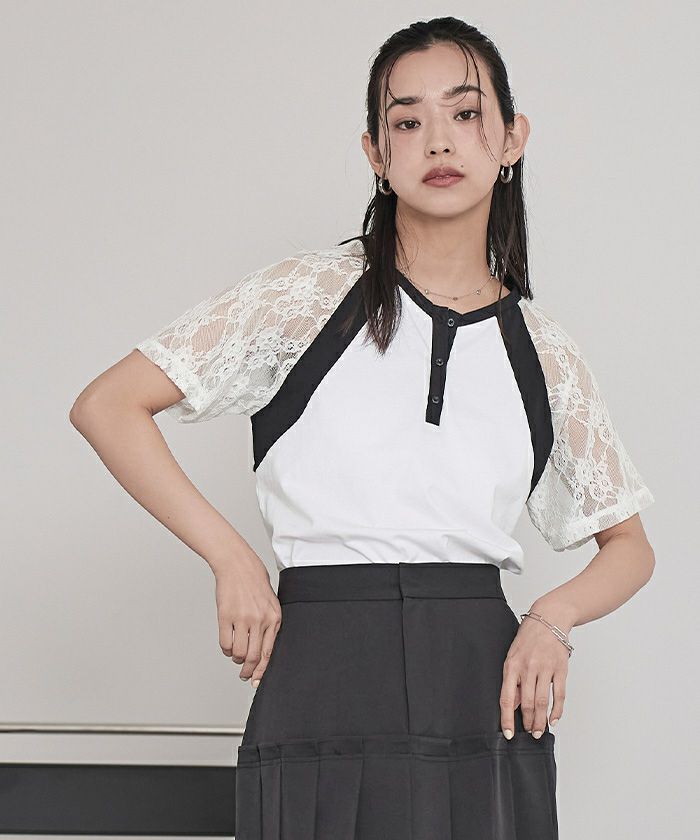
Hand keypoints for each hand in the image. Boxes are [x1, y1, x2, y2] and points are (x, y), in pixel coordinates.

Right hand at [213, 547, 281, 688]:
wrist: (238, 565)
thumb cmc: (254, 583)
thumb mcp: (271, 603)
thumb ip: (269, 625)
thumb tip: (264, 652)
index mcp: (274, 618)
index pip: (269, 653)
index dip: (262, 671)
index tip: (256, 681)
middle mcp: (260, 620)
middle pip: (254, 657)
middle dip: (248, 670)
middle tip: (244, 674)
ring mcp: (243, 619)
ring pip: (239, 653)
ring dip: (236, 658)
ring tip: (236, 653)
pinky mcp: (226, 617)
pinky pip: (225, 644)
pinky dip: (226, 649)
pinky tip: (228, 644)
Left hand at [499, 605, 571, 738]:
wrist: (549, 618)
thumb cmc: (528, 638)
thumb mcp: (513, 655)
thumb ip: (513, 680)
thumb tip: (513, 704)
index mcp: (511, 665)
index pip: (506, 698)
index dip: (507, 718)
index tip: (508, 734)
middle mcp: (527, 668)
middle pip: (526, 703)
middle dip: (527, 723)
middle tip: (529, 734)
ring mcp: (545, 668)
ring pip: (542, 702)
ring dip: (540, 721)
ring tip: (539, 731)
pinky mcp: (560, 669)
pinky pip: (559, 695)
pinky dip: (557, 711)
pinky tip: (554, 720)